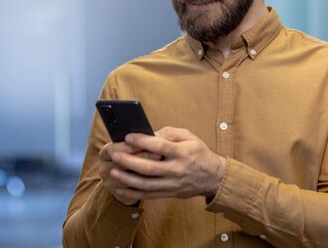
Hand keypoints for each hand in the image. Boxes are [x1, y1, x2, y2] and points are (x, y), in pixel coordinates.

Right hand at [98, 141, 159, 204]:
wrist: (127, 177)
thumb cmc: (132, 155)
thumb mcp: (132, 145)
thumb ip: (140, 140)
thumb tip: (156, 136)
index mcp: (105, 153)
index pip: (115, 148)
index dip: (132, 146)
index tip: (148, 143)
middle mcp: (104, 168)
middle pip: (121, 163)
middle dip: (142, 157)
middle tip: (160, 155)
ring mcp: (109, 183)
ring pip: (127, 178)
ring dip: (144, 172)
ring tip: (161, 166)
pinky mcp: (117, 194)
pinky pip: (131, 191)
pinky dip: (144, 185)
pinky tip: (156, 179)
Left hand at [107, 127, 225, 200]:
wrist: (213, 177)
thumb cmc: (199, 153)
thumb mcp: (190, 136)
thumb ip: (171, 132)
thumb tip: (152, 133)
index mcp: (182, 152)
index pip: (160, 146)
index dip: (143, 141)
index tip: (128, 137)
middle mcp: (177, 170)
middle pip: (150, 168)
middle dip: (129, 162)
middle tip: (115, 155)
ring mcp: (172, 184)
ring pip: (147, 184)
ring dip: (127, 179)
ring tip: (113, 172)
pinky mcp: (170, 193)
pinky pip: (149, 195)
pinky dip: (133, 193)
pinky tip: (120, 188)